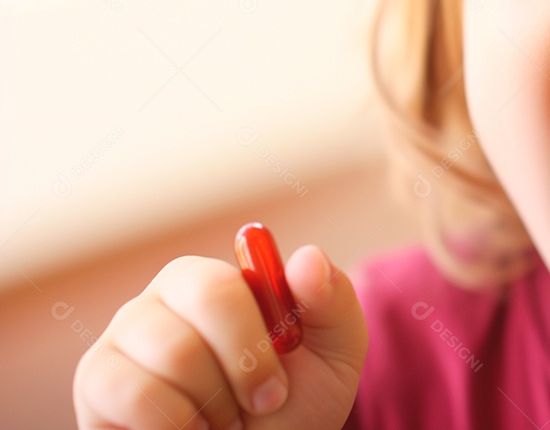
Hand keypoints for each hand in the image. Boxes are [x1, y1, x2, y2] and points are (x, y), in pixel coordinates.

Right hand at [73, 245, 366, 429]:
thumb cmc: (290, 406)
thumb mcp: (332, 355)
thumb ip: (332, 301)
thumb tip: (306, 257)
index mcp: (215, 280)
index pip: (224, 283)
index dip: (253, 341)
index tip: (275, 387)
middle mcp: (162, 298)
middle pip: (199, 306)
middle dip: (240, 371)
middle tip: (255, 408)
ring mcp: (121, 338)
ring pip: (173, 355)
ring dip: (212, 405)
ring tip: (218, 419)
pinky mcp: (96, 382)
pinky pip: (132, 392)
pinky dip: (174, 424)